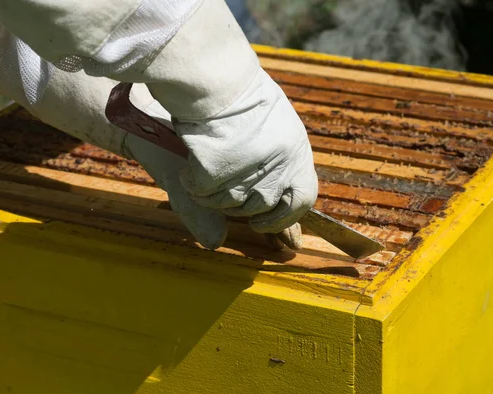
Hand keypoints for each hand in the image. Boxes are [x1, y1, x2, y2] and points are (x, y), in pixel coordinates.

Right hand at [175, 68, 317, 234]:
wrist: (211, 71)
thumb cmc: (239, 94)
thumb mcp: (271, 126)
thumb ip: (273, 169)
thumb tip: (272, 224)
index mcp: (297, 150)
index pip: (303, 200)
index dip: (283, 218)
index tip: (260, 224)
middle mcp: (279, 161)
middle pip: (261, 205)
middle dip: (238, 206)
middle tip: (221, 189)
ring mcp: (250, 166)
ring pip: (229, 203)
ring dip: (212, 195)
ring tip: (202, 172)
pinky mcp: (218, 166)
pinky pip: (203, 192)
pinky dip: (192, 185)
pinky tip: (189, 167)